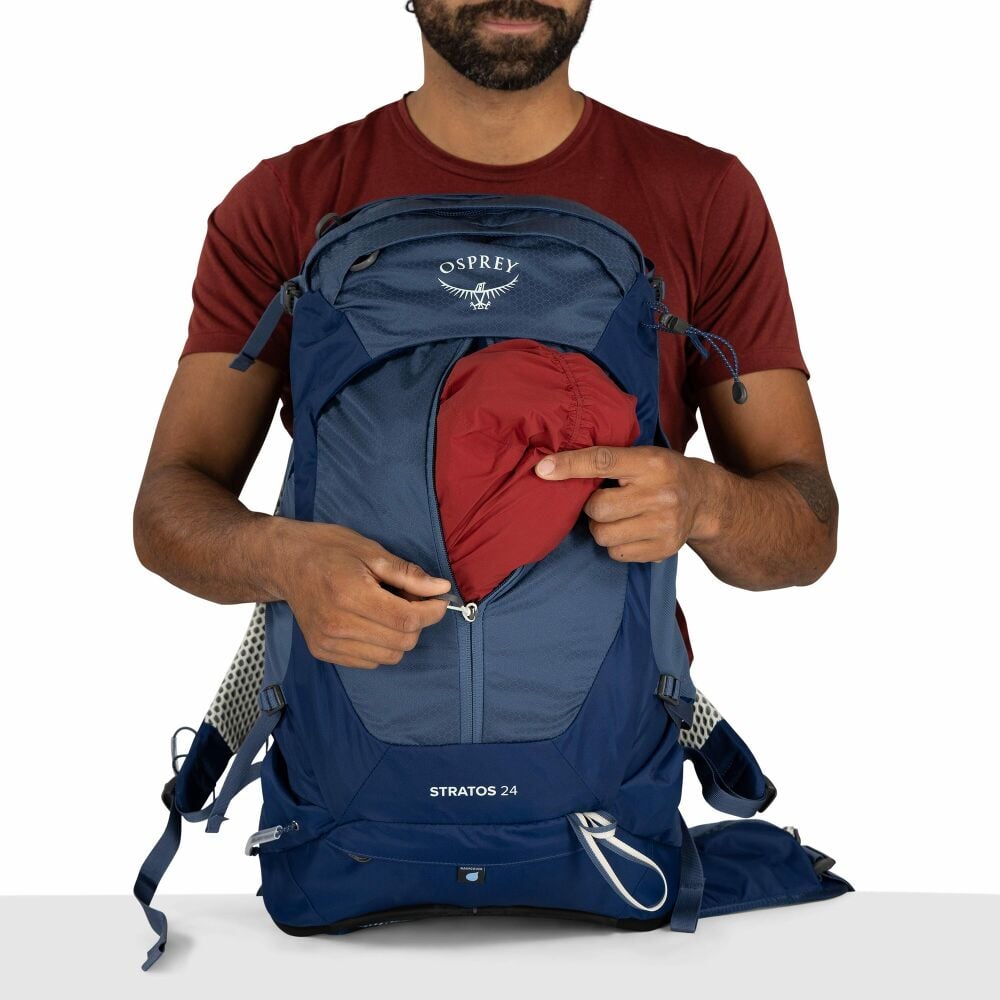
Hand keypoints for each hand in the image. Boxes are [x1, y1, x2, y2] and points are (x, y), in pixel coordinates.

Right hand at [269, 520, 451, 667]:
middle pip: (402, 642)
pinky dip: (381, 646)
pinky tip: (372, 622)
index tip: (440, 601)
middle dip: (418, 623)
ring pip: (389, 657)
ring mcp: (328, 642)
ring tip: (389, 610)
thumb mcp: (371, 551)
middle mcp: (337, 624)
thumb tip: (440, 589)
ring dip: (400, 636)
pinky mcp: (322, 652)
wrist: (285, 561)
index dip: (432, 612)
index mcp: (350, 594)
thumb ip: (408, 574)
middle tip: (412, 599)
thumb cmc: (328, 549)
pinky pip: (369, 661)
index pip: (406, 620)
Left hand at [534, 446, 716, 561]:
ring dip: (601, 527)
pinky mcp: (663, 549)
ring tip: (618, 516)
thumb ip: (606, 459)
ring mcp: (664, 525)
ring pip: (603, 535)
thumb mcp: (642, 455)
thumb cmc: (662, 472)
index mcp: (651, 463)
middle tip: (605, 499)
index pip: (602, 461)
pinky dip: (615, 544)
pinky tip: (630, 530)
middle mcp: (660, 494)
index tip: (542, 470)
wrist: (704, 498)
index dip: (569, 466)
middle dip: (592, 506)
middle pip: (597, 508)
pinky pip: (616, 554)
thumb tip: (550, 468)